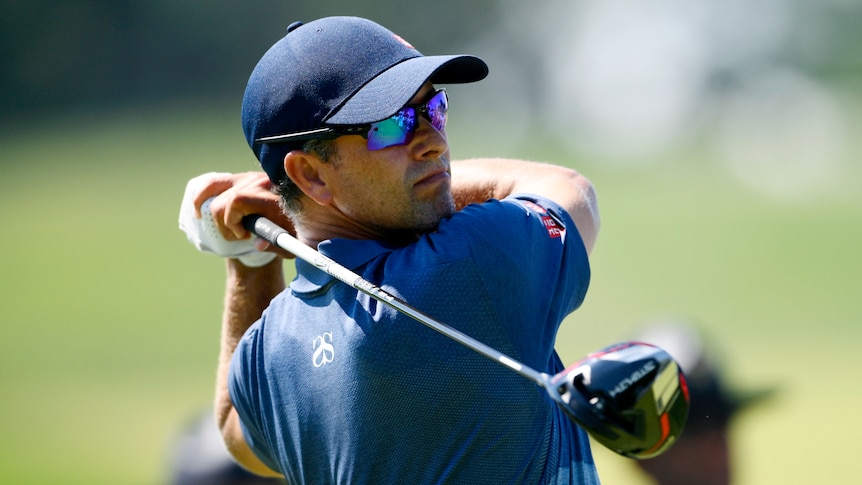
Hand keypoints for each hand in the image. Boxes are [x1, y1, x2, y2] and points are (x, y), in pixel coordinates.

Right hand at [178, 172, 295, 264]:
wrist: (311, 216)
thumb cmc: (304, 232)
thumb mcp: (294, 243)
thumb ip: (276, 244)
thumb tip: (257, 245)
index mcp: (272, 195)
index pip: (236, 201)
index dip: (233, 222)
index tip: (245, 236)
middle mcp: (260, 181)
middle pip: (224, 199)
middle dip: (225, 223)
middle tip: (241, 236)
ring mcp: (250, 177)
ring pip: (215, 187)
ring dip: (214, 211)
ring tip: (227, 228)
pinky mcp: (244, 178)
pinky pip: (216, 182)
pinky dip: (203, 194)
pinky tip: (199, 209)